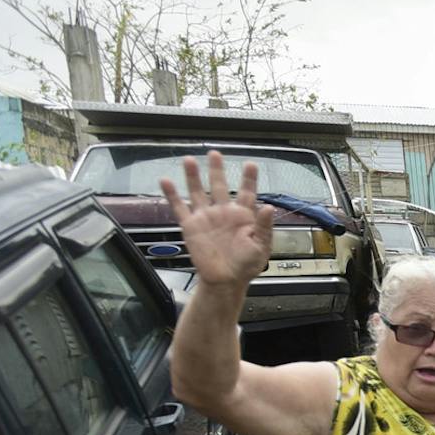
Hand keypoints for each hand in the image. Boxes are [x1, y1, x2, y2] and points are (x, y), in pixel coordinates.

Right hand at [161, 151, 274, 286]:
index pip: (247, 192)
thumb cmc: (246, 264)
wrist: (226, 280)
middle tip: (214, 153)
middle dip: (217, 170)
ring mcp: (206, 217)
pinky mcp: (191, 226)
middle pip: (220, 185)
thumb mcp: (262, 246)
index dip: (249, 179)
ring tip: (189, 159)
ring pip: (198, 191)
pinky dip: (172, 194)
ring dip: (193, 176)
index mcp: (243, 216)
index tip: (250, 164)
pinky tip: (166, 180)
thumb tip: (268, 207)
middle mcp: (223, 212)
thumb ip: (264, 226)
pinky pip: (180, 207)